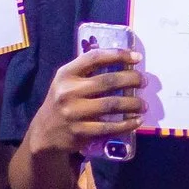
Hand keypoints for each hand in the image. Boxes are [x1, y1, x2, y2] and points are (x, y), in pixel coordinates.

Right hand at [27, 47, 141, 157]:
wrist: (45, 132)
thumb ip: (87, 70)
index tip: (137, 57)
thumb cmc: (63, 101)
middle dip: (132, 79)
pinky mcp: (81, 132)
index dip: (118, 55)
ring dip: (133, 103)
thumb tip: (121, 58)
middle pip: (108, 81)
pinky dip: (127, 123)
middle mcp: (69, 91)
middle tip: (144, 81)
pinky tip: (137, 120)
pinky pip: (110, 127)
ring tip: (144, 104)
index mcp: (66, 74)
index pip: (95, 58)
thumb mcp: (66, 81)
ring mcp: (74, 113)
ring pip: (112, 104)